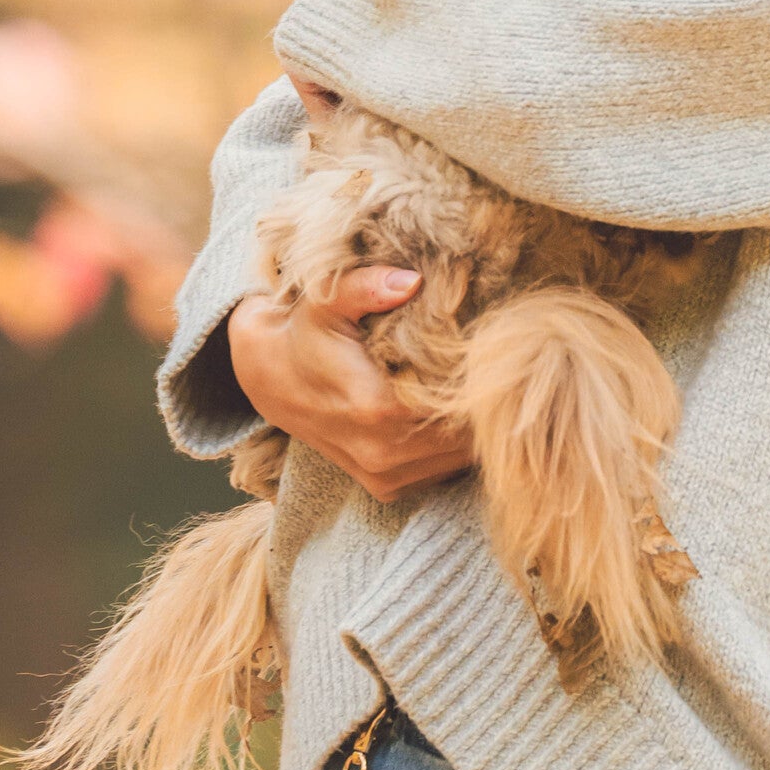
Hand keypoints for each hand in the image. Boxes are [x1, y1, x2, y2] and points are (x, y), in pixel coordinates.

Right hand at [227, 269, 474, 503]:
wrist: (272, 380)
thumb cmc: (307, 334)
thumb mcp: (328, 299)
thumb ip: (367, 286)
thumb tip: (411, 280)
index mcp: (377, 408)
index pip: (458, 405)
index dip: (483, 381)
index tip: (494, 352)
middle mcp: (383, 454)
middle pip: (467, 437)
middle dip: (485, 406)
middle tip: (497, 368)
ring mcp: (385, 477)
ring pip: (459, 459)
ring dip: (472, 428)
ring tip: (476, 387)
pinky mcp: (386, 489)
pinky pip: (441, 471)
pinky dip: (452, 447)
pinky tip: (449, 412)